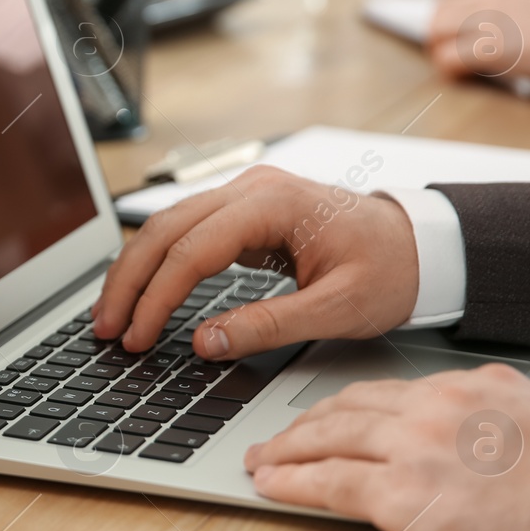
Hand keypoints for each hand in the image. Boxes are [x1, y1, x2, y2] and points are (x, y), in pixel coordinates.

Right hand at [92, 166, 419, 358]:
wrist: (423, 243)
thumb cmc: (392, 270)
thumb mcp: (338, 309)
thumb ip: (268, 326)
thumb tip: (204, 342)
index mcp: (274, 203)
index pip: (192, 251)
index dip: (157, 298)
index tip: (138, 338)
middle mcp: (251, 188)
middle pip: (163, 230)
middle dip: (127, 282)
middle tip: (105, 329)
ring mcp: (245, 194)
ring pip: (166, 227)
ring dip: (134, 271)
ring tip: (112, 315)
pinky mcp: (244, 211)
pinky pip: (185, 232)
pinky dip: (157, 263)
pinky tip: (142, 293)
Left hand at [246, 364, 529, 530]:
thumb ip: (505, 413)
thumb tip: (490, 418)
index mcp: (472, 387)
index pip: (392, 391)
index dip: (352, 406)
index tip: (333, 416)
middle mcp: (434, 407)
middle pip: (349, 407)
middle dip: (306, 422)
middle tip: (280, 436)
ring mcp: (412, 447)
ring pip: (327, 438)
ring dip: (285, 449)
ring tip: (261, 460)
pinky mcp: (399, 495)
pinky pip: (327, 483)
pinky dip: (290, 482)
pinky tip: (270, 486)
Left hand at [426, 0, 529, 90]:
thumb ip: (520, 16)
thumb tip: (502, 42)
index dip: (459, 23)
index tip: (465, 40)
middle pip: (440, 12)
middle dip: (439, 36)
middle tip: (452, 56)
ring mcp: (489, 19)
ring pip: (435, 31)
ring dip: (440, 51)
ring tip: (457, 69)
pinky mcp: (490, 47)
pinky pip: (446, 59)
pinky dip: (449, 71)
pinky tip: (465, 78)